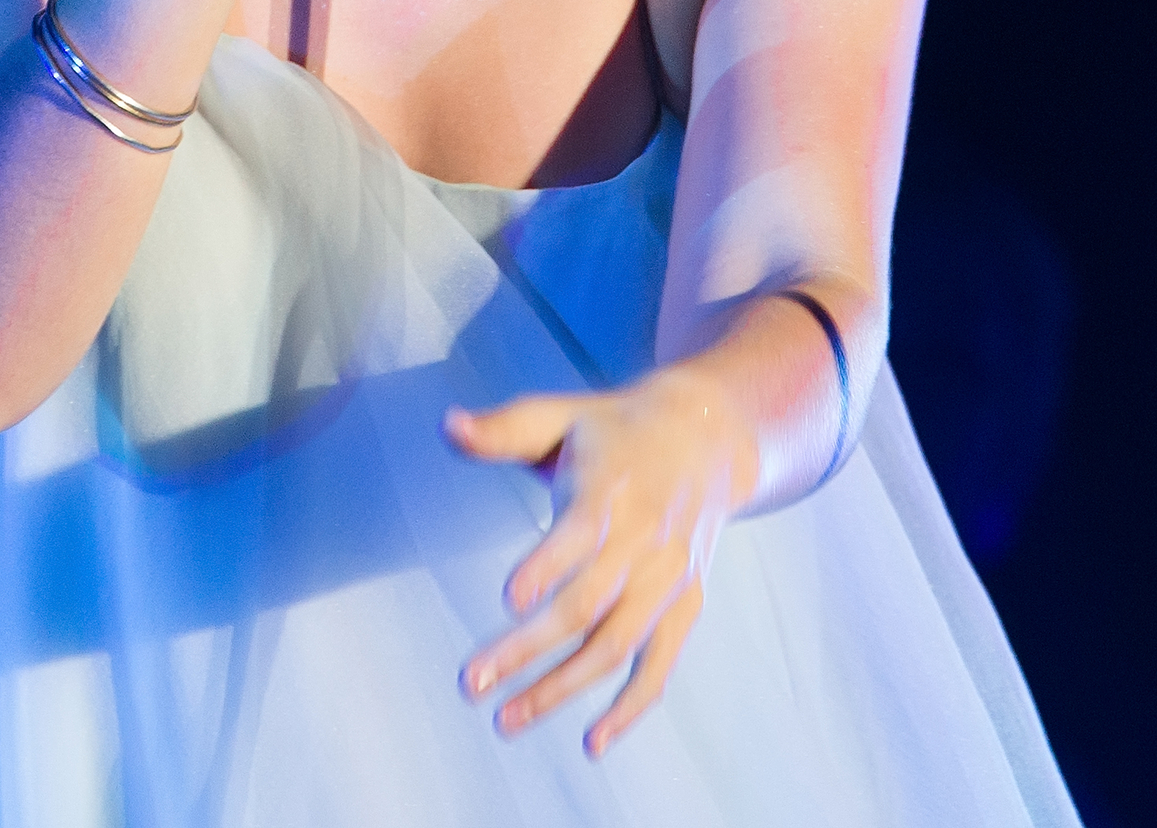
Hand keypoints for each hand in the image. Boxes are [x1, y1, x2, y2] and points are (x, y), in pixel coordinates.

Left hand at [443, 364, 759, 756]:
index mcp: (612, 490)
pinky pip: (659, 666)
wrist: (706, 439)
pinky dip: (631, 707)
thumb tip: (449, 427)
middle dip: (527, 649)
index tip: (510, 598)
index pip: (582, 534)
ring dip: (562, 687)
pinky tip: (592, 742)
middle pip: (587, 605)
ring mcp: (667, 580)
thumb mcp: (561, 414)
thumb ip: (504, 428)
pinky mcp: (683, 606)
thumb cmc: (614, 430)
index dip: (548, 566)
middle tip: (471, 682)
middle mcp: (645, 541)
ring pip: (615, 645)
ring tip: (506, 718)